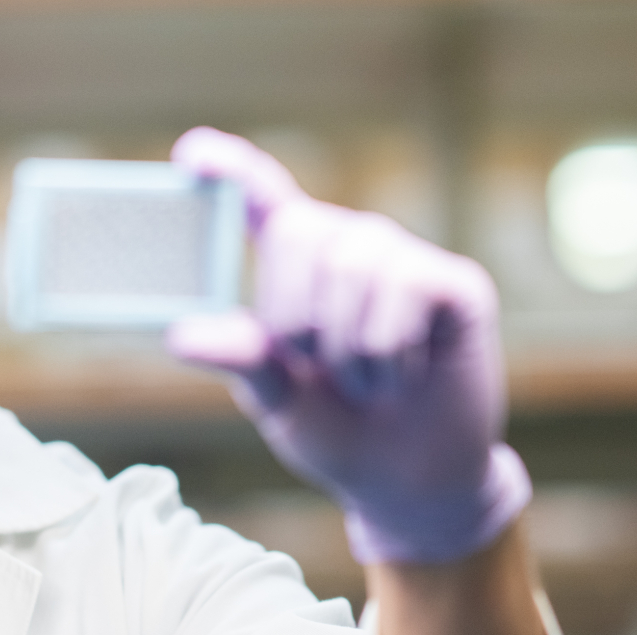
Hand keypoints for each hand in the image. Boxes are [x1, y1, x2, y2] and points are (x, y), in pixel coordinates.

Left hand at [166, 127, 529, 564]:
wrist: (407, 482)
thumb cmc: (337, 430)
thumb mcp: (276, 399)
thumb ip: (241, 358)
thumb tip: (180, 335)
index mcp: (297, 262)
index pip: (261, 196)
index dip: (228, 168)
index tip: (190, 155)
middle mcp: (350, 245)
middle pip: (299, 232)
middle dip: (295, 317)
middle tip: (318, 370)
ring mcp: (405, 259)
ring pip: (352, 271)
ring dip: (348, 352)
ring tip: (367, 382)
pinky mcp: (456, 283)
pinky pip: (406, 292)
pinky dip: (393, 356)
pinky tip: (407, 376)